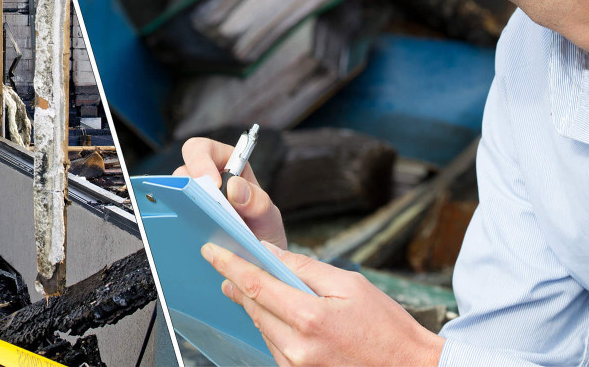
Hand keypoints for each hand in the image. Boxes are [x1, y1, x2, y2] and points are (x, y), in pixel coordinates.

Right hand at [174, 137, 286, 248]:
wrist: (259, 261)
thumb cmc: (264, 230)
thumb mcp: (269, 216)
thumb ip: (258, 201)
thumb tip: (234, 187)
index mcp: (227, 166)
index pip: (204, 149)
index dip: (202, 161)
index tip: (213, 183)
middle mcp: (205, 180)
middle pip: (183, 170)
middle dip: (187, 184)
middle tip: (200, 204)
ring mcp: (193, 200)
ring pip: (175, 195)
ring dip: (184, 208)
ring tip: (202, 225)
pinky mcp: (185, 220)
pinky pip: (173, 218)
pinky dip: (181, 226)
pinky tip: (196, 238)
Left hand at [202, 242, 444, 366]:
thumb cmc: (386, 327)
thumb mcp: (350, 285)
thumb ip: (305, 268)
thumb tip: (270, 253)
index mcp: (310, 318)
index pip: (255, 284)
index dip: (229, 265)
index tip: (211, 250)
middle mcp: (298, 347)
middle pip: (253, 307)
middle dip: (237, 283)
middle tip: (225, 265)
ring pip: (261, 327)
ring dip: (254, 306)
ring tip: (250, 287)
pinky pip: (274, 347)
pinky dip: (271, 327)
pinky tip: (277, 315)